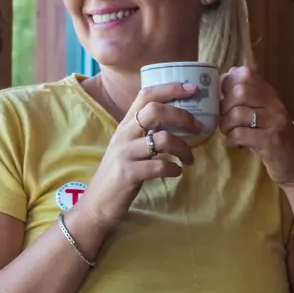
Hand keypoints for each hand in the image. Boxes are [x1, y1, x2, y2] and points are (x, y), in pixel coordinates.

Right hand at [77, 82, 202, 235]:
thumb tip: (179, 121)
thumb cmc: (118, 173)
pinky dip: (174, 169)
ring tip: (190, 158)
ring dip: (183, 147)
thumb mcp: (128, 146)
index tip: (192, 89)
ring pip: (162, 139)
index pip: (145, 94)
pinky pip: (159, 166)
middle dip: (182, 115)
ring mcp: (125, 153)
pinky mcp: (128, 174)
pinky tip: (176, 172)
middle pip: (155, 110)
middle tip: (197, 127)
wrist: (96, 203)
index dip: (170, 88)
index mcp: (126, 124)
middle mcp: (124, 134)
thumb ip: (146, 132)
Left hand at [220, 66, 293, 187]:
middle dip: (224, 106)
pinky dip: (232, 140)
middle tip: (225, 118)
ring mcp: (274, 122)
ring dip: (226, 125)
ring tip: (230, 132)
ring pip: (237, 113)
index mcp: (270, 95)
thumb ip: (248, 99)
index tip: (222, 95)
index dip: (228, 82)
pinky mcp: (271, 141)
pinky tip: (237, 143)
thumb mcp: (263, 115)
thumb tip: (223, 80)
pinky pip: (240, 134)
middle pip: (240, 92)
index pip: (246, 73)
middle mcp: (274, 104)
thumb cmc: (273, 140)